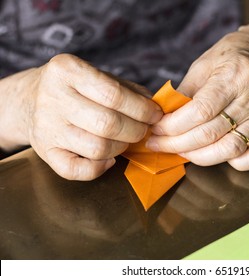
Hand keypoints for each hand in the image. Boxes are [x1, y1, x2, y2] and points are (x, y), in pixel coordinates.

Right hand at [0, 54, 162, 179]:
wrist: (30, 99)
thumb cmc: (76, 88)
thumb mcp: (99, 76)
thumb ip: (129, 90)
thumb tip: (156, 109)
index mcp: (67, 70)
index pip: (114, 95)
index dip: (142, 109)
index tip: (155, 116)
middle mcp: (52, 97)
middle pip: (108, 123)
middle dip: (136, 131)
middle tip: (144, 130)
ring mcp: (46, 127)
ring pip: (97, 148)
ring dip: (122, 148)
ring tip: (126, 140)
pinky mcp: (44, 151)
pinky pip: (77, 170)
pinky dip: (99, 169)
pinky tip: (108, 159)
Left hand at [146, 13, 248, 169]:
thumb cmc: (234, 55)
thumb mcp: (205, 63)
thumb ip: (185, 90)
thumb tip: (163, 116)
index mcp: (234, 77)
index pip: (200, 111)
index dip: (173, 125)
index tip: (156, 129)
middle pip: (211, 134)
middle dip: (177, 144)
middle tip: (158, 144)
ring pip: (230, 149)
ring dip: (199, 156)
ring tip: (180, 151)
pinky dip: (236, 163)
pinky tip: (217, 155)